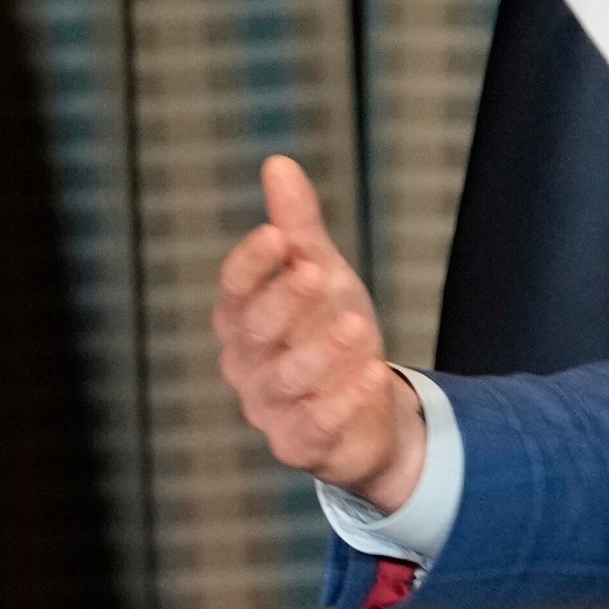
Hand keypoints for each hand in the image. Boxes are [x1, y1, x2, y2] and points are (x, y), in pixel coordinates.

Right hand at [213, 155, 423, 509]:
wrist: (370, 409)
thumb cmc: (330, 333)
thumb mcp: (322, 274)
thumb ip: (298, 227)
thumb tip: (278, 164)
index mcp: (244, 320)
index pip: (235, 290)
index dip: (252, 264)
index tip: (277, 235)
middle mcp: (249, 364)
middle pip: (257, 331)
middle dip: (286, 301)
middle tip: (319, 273)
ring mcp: (271, 407)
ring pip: (288, 378)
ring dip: (322, 351)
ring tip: (358, 324)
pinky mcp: (301, 444)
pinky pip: (317, 425)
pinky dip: (345, 400)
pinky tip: (373, 372)